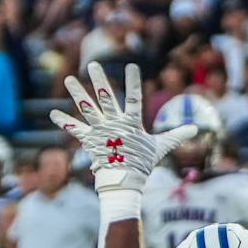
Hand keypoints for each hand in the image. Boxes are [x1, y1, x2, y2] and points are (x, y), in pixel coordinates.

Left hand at [50, 63, 196, 195]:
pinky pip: (74, 130)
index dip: (134, 82)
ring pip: (87, 108)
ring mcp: (100, 132)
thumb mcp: (161, 147)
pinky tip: (52, 113)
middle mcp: (114, 124)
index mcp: (131, 123)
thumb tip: (196, 129)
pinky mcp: (89, 141)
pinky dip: (64, 122)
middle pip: (106, 98)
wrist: (125, 183)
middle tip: (92, 64)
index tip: (132, 65)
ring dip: (77, 93)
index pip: (134, 98)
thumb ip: (176, 135)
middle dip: (99, 80)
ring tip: (68, 79)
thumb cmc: (143, 164)